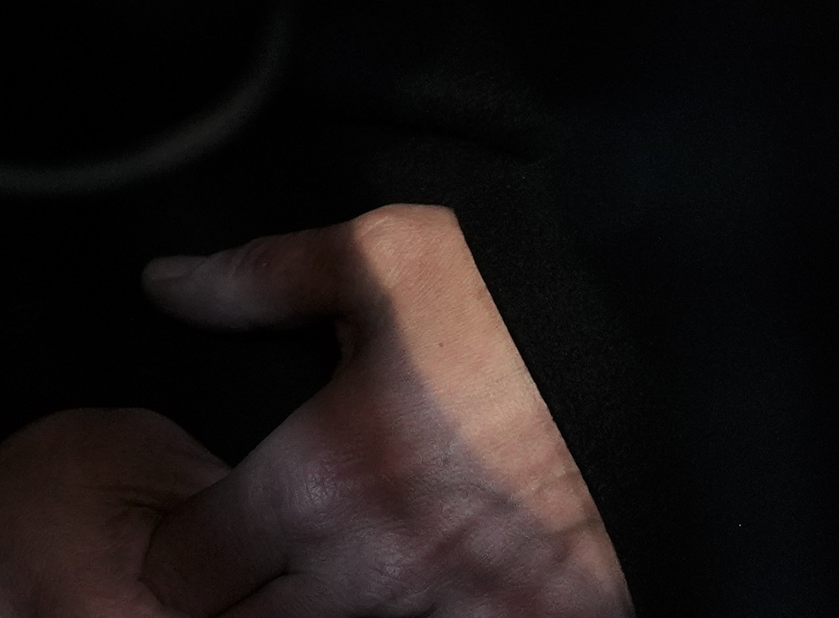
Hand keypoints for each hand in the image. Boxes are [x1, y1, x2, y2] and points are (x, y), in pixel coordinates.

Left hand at [0, 207, 622, 617]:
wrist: (675, 354)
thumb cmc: (511, 306)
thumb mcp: (376, 256)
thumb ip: (255, 279)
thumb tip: (163, 285)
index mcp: (321, 479)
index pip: (190, 568)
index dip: (180, 545)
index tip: (196, 521)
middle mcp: (376, 567)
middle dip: (237, 597)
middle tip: (256, 550)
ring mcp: (456, 610)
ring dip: (322, 609)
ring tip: (335, 563)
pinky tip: (413, 580)